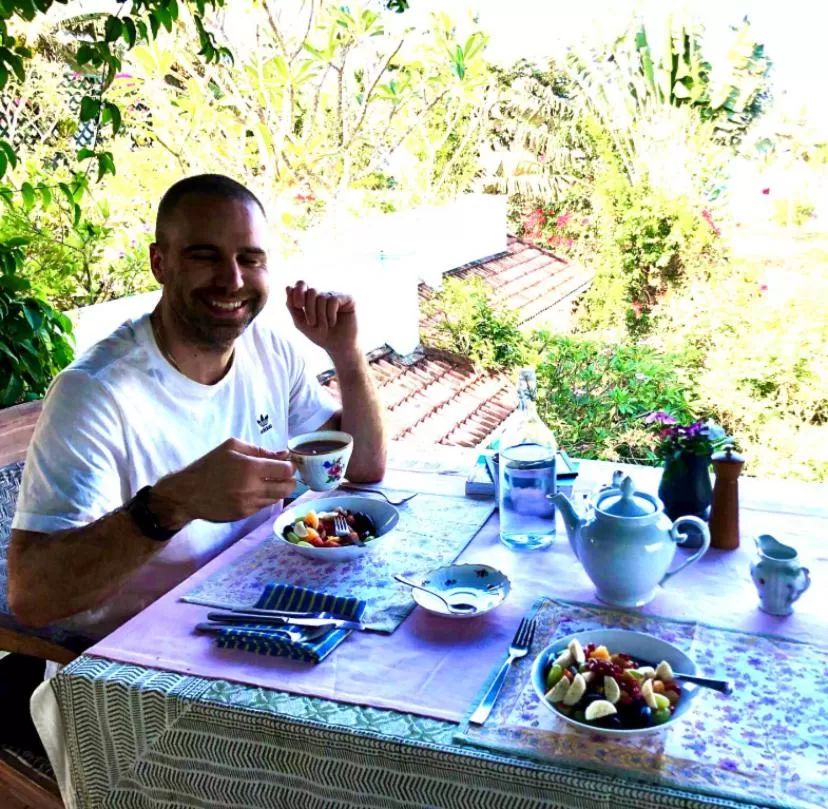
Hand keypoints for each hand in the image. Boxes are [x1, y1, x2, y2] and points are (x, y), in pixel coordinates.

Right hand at [151, 438, 296, 525]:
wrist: (188, 493)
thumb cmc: (209, 466)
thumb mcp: (232, 448)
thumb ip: (260, 450)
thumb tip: (283, 454)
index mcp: (250, 468)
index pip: (286, 470)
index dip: (290, 466)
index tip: (287, 464)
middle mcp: (252, 488)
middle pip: (287, 487)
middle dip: (290, 480)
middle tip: (283, 474)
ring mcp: (249, 504)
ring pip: (278, 498)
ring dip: (278, 489)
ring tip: (268, 481)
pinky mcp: (245, 514)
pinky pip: (264, 505)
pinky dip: (265, 497)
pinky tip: (255, 490)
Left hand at [286, 280, 357, 356]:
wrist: (339, 347)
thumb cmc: (321, 335)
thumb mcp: (301, 323)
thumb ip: (292, 307)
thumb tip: (288, 287)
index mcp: (312, 298)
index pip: (302, 284)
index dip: (298, 291)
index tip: (298, 305)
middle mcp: (324, 294)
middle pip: (311, 291)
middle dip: (309, 310)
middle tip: (312, 324)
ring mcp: (336, 296)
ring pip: (322, 297)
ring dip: (320, 316)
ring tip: (326, 326)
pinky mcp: (348, 299)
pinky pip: (333, 300)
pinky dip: (330, 314)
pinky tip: (333, 323)